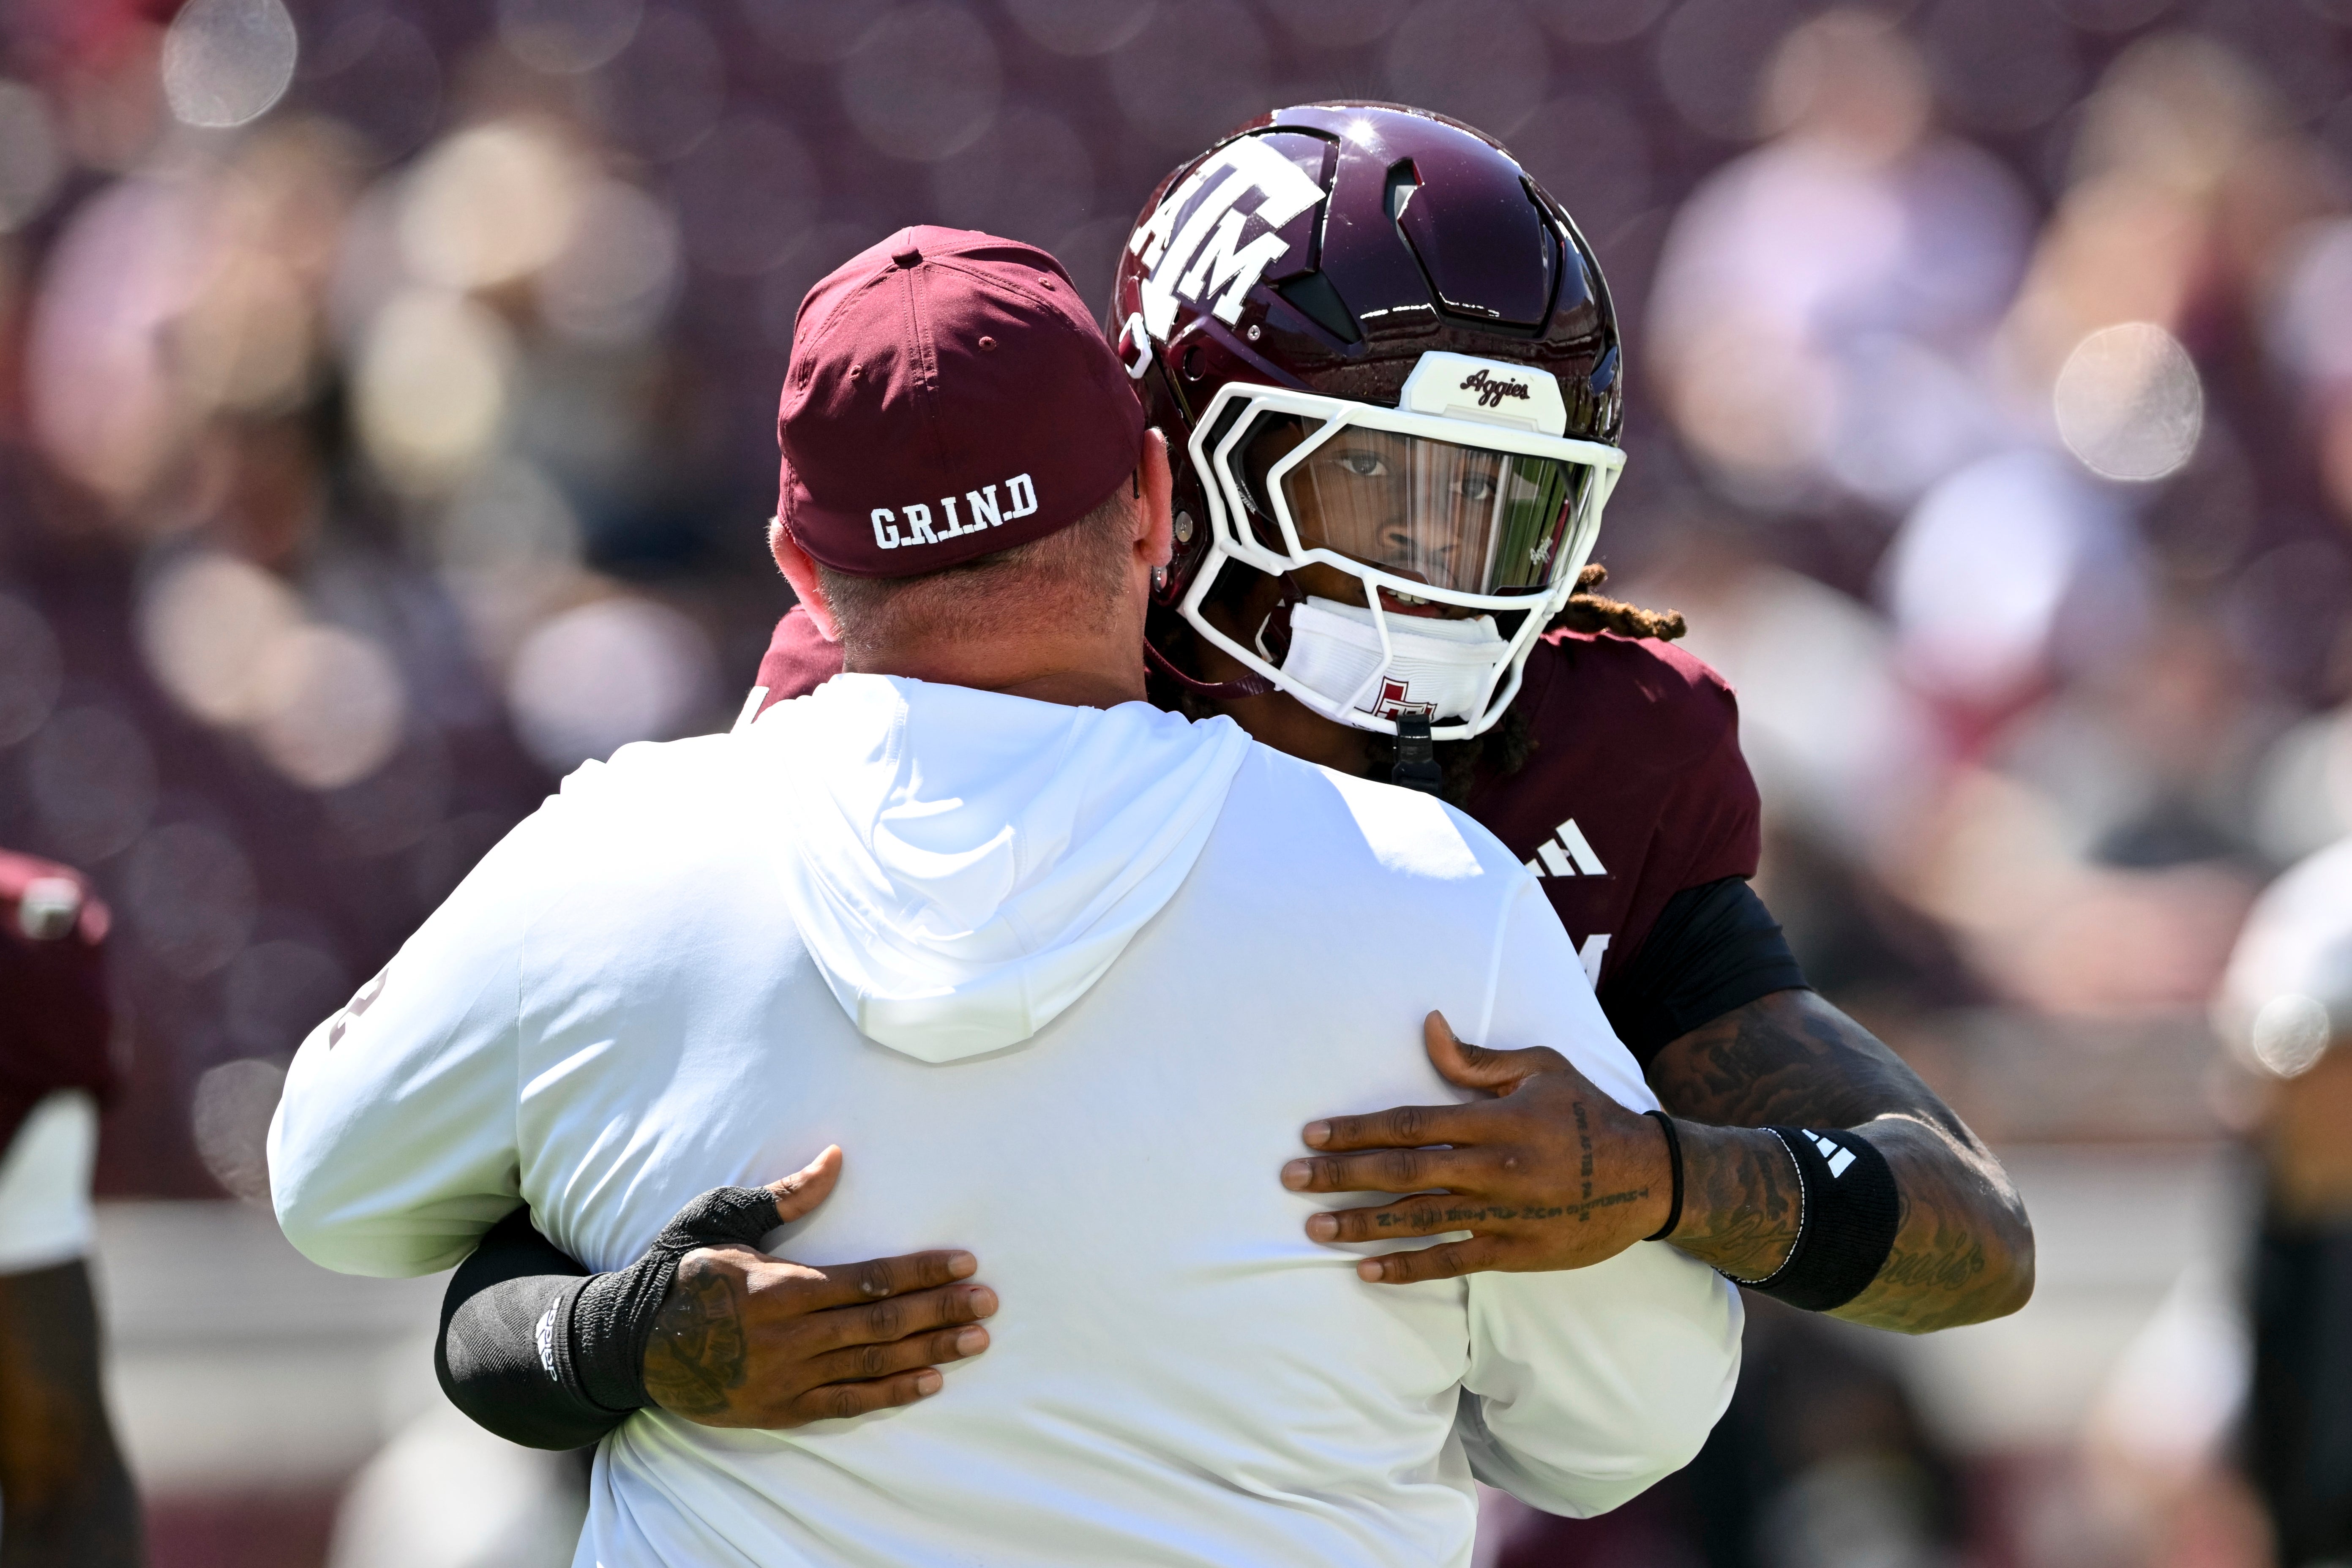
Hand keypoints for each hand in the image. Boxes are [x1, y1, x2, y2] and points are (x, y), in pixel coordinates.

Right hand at [642, 1147, 996, 1426]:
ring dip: (929, 1352)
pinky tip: (929, 1383)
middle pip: (882, 1324)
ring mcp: (785, 1377)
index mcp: (780, 1286)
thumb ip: (785, 1194)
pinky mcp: (779, 1409)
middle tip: (989, 1303)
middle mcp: (789, 1336)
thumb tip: (836, 1159)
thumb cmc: (682, 1270)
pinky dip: (890, 1395)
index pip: (869, 1280)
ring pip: (872, 1366)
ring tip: (976, 1341)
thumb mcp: (724, 1218)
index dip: (921, 1272)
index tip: (965, 1264)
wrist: (631, 1342)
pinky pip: (845, 1404)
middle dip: (941, 1311)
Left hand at [1280, 1012, 1670, 1283]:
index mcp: (1494, 1120)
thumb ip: (1478, 1059)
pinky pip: (1452, 1261)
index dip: (1357, 1129)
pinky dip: (1408, 1268)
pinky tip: (1367, 1271)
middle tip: (1292, 1178)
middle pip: (1403, 1173)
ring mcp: (1503, 1214)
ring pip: (1418, 1220)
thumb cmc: (1588, 1113)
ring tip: (1314, 1228)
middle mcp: (1492, 1168)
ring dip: (1362, 1225)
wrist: (1648, 1176)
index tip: (1312, 1132)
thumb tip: (1429, 1028)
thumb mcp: (1541, 1069)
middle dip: (1341, 1175)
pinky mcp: (1514, 1251)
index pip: (1410, 1123)